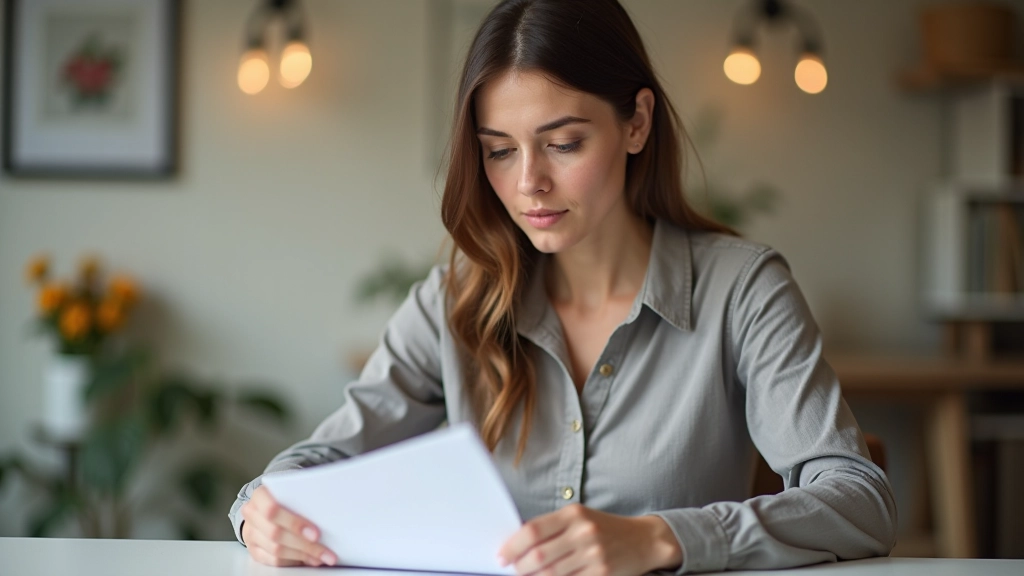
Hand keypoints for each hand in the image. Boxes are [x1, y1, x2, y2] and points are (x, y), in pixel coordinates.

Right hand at [240, 485, 338, 566]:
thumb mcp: (293, 492)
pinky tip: (310, 559)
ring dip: (303, 555)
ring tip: (322, 557)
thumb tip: (330, 515)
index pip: (272, 510)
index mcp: (260, 495)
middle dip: (304, 544)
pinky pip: (274, 561)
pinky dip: (294, 561)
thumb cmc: (285, 498)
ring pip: (276, 550)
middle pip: (276, 533)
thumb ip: (304, 500)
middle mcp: (252, 514)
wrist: (264, 507)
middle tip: (326, 551)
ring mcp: (250, 533)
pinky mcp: (254, 550)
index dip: (294, 523)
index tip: (316, 533)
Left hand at [497, 504, 681, 575]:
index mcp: (574, 514)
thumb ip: (552, 528)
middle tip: (513, 570)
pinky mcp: (601, 573)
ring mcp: (594, 554)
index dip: (512, 546)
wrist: (643, 540)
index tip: (501, 556)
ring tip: (528, 575)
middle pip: (539, 556)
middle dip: (520, 567)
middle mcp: (583, 532)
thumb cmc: (604, 528)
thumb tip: (517, 544)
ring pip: (551, 574)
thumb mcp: (579, 518)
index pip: (533, 530)